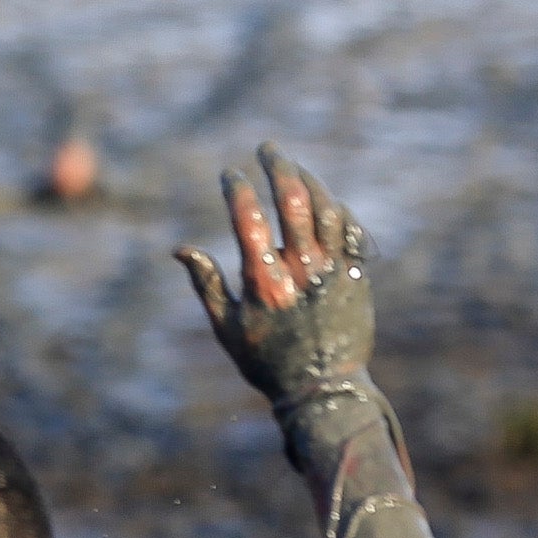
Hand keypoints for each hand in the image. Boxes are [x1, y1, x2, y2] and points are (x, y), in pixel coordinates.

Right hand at [173, 144, 374, 407]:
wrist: (324, 389)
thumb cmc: (267, 363)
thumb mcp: (226, 329)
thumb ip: (206, 284)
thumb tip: (181, 249)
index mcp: (264, 281)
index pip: (248, 216)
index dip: (238, 186)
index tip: (230, 173)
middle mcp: (300, 268)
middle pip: (292, 197)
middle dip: (278, 165)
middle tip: (268, 148)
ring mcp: (333, 267)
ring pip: (323, 205)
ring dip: (307, 179)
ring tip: (293, 168)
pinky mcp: (356, 272)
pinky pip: (348, 225)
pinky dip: (333, 206)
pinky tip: (321, 200)